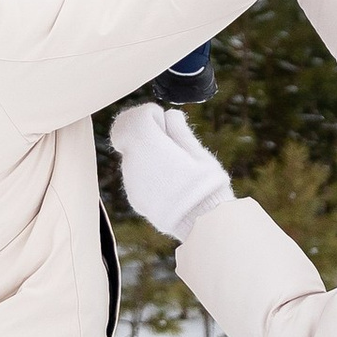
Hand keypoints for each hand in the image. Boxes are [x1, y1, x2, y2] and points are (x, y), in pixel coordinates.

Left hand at [110, 104, 233, 239]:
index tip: (164, 122)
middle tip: (171, 143)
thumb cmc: (205, 184)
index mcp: (150, 145)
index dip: (149, 115)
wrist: (200, 222)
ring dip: (147, 155)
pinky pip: (135, 176)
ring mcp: (131, 182)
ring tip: (175, 169)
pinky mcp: (134, 197)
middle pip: (131, 136)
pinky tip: (169, 184)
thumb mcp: (198, 153)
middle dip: (147, 134)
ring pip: (132, 157)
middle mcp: (134, 161)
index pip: (134, 117)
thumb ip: (179, 131)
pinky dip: (147, 174)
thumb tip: (170, 115)